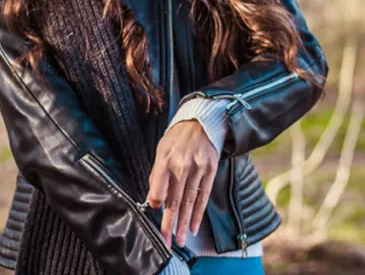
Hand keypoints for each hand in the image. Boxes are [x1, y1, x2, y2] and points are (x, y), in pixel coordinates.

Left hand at [147, 120, 218, 245]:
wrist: (201, 123)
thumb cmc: (177, 139)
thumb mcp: (161, 151)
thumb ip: (157, 175)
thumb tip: (154, 200)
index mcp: (166, 159)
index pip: (159, 186)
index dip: (156, 202)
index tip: (154, 215)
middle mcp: (182, 165)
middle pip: (175, 199)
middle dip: (169, 223)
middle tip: (166, 241)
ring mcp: (198, 168)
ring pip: (190, 201)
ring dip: (185, 223)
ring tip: (181, 240)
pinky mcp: (211, 170)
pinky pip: (204, 196)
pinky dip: (198, 213)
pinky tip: (194, 227)